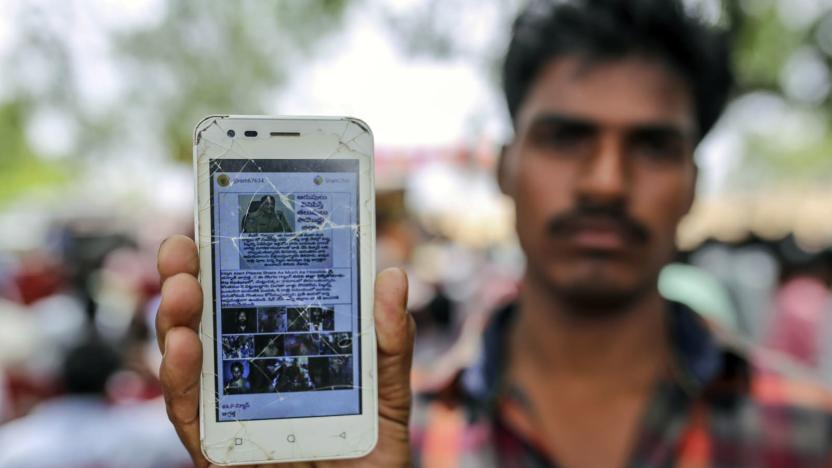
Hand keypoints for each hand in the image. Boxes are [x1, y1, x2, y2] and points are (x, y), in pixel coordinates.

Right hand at [156, 235, 414, 466]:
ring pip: (186, 362)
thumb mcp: (390, 390)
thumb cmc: (372, 451)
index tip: (220, 221)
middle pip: (206, 322)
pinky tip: (181, 349)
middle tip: (182, 248)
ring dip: (175, 321)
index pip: (248, 300)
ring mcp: (230, 411)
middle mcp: (248, 374)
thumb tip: (391, 276)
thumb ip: (390, 340)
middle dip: (186, 280)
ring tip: (181, 290)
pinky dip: (179, 382)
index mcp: (282, 350)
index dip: (228, 261)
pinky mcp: (220, 451)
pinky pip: (190, 417)